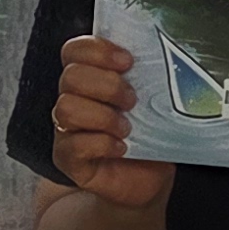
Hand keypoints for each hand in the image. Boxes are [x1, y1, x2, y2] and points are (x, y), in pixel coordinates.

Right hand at [50, 36, 174, 209]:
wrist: (149, 179)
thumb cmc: (150, 135)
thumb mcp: (152, 100)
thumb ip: (146, 76)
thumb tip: (163, 53)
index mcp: (89, 78)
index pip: (74, 50)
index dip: (97, 51)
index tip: (128, 61)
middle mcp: (72, 99)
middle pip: (71, 77)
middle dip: (107, 86)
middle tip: (133, 102)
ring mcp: (66, 129)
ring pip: (66, 108)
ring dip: (103, 116)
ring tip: (127, 129)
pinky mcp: (67, 159)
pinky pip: (73, 144)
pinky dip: (102, 144)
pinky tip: (121, 149)